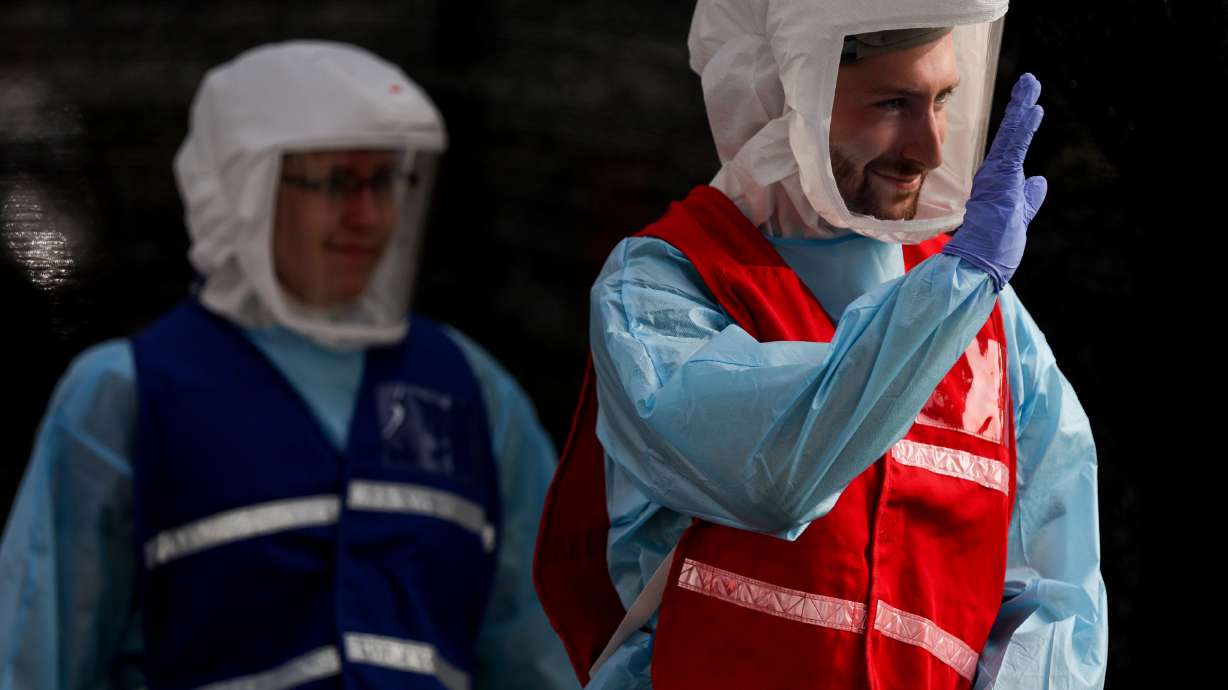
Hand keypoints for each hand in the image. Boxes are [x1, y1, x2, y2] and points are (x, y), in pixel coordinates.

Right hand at [942, 73, 1046, 289]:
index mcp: (998, 184)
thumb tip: (1039, 181)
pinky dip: (1024, 126)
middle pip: (1011, 135)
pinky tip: (1033, 108)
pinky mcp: (1001, 178)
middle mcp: (993, 175)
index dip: (1022, 127)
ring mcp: (995, 175)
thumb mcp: (1019, 217)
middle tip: (1030, 82)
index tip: (1031, 108)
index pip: (1013, 149)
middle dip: (1021, 107)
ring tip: (1032, 83)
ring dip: (1023, 108)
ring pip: (1012, 135)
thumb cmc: (993, 248)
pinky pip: (1015, 147)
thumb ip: (1029, 199)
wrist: (976, 264)